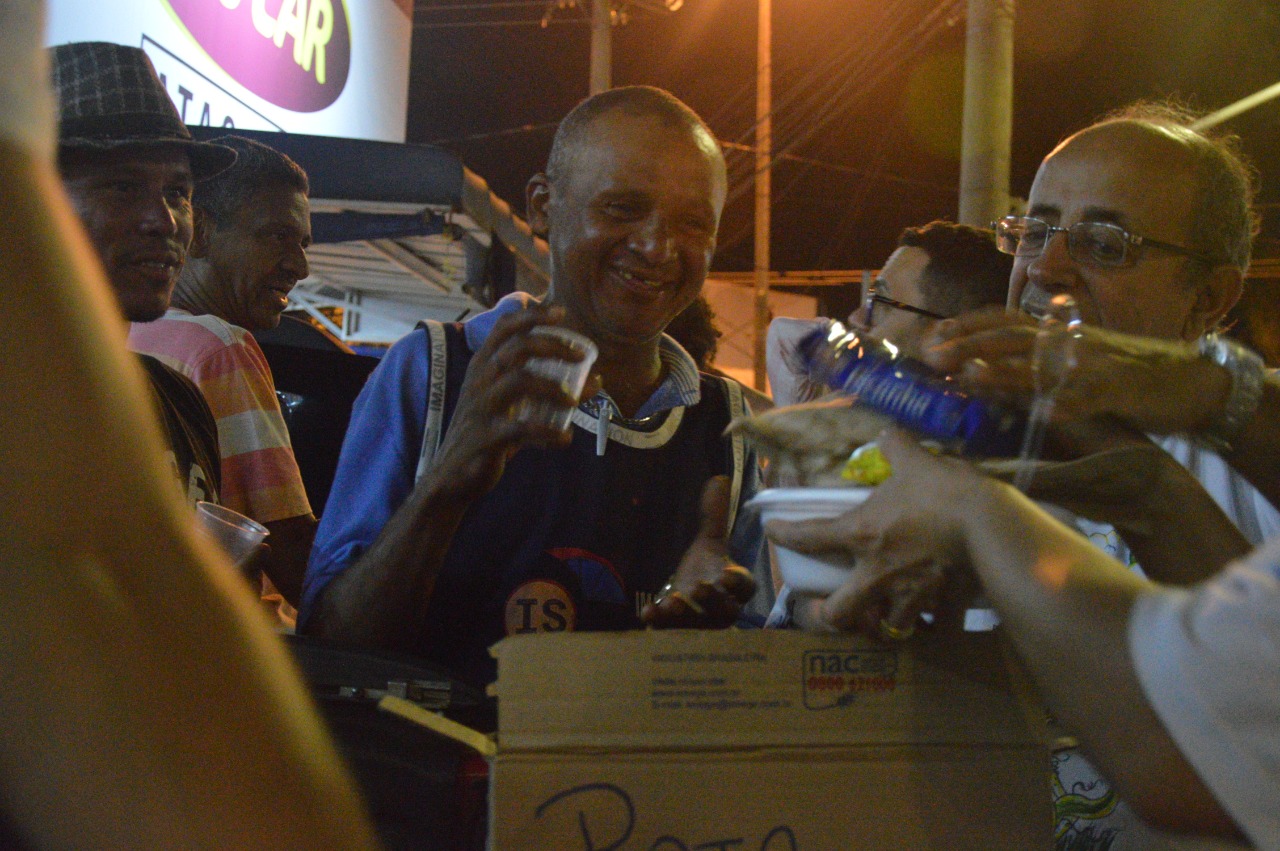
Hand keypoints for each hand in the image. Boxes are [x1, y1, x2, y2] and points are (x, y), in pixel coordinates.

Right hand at [431, 306, 599, 500]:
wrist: (453, 475)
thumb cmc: (489, 433)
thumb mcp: (514, 404)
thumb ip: (547, 389)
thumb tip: (596, 379)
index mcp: (483, 367)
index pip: (503, 328)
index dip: (532, 316)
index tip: (561, 312)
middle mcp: (480, 381)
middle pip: (516, 348)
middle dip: (552, 345)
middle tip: (581, 356)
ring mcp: (481, 408)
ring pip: (518, 381)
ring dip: (552, 387)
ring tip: (574, 400)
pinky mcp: (486, 438)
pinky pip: (519, 428)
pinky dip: (548, 432)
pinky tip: (565, 438)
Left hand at [642, 476, 755, 628]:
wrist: (691, 599)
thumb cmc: (707, 570)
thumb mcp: (710, 542)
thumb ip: (715, 514)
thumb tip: (719, 478)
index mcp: (735, 586)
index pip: (744, 586)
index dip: (738, 582)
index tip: (727, 574)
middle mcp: (723, 608)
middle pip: (724, 609)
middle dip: (712, 600)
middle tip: (699, 587)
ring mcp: (702, 624)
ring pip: (698, 623)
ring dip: (685, 614)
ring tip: (671, 603)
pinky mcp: (681, 632)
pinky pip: (671, 632)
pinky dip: (659, 623)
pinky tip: (646, 613)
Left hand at [765, 428, 982, 639]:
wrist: (990, 526)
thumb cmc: (944, 492)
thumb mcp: (915, 461)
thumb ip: (896, 446)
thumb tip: (887, 432)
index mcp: (861, 534)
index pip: (809, 536)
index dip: (784, 534)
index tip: (771, 532)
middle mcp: (877, 574)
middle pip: (840, 613)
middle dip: (831, 616)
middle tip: (831, 609)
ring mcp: (910, 596)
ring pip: (887, 627)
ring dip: (884, 622)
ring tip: (887, 614)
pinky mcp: (942, 607)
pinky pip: (933, 625)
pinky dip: (933, 623)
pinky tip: (936, 614)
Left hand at [922, 309, 1228, 435]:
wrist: (1194, 380)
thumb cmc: (1129, 373)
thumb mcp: (1076, 361)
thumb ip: (1035, 365)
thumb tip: (984, 372)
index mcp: (1059, 333)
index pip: (1004, 320)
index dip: (967, 326)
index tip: (933, 336)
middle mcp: (1070, 342)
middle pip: (1012, 334)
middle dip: (970, 342)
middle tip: (933, 354)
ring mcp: (1094, 365)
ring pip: (1043, 363)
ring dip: (1003, 370)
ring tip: (969, 376)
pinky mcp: (1120, 392)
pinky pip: (1088, 398)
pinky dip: (1064, 406)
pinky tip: (1040, 413)